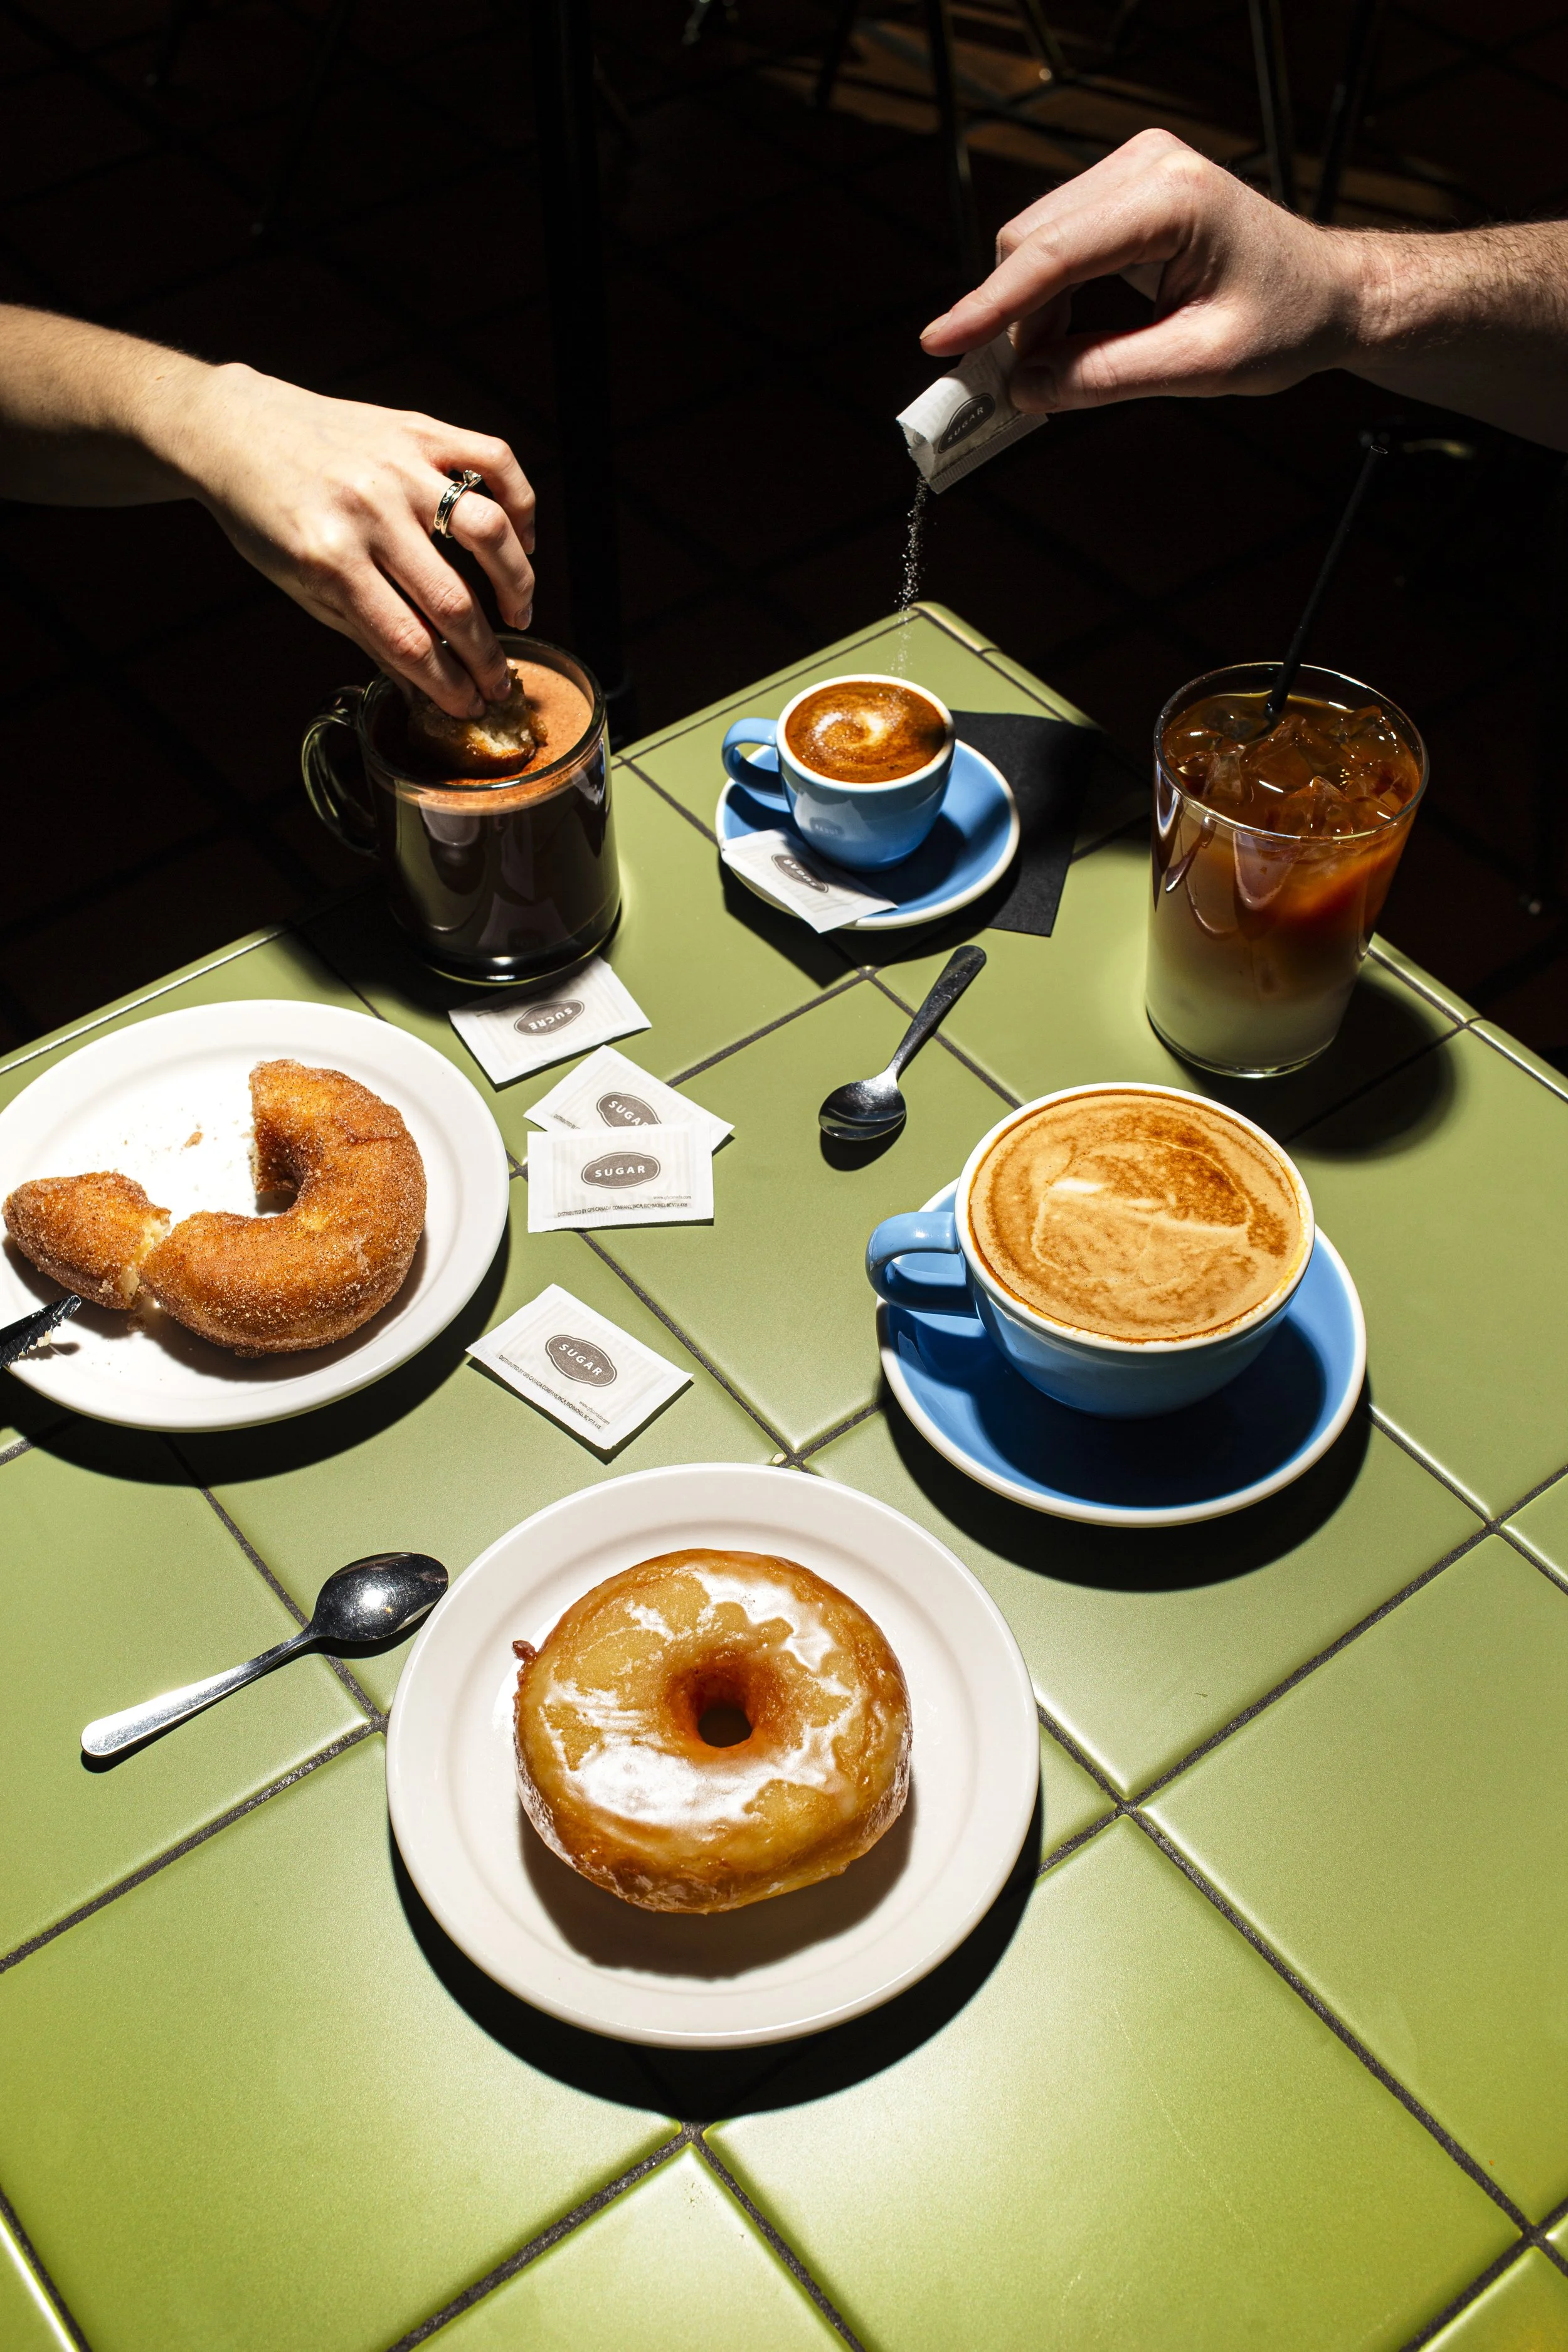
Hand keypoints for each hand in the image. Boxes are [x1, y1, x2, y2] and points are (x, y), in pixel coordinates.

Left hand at [177, 365, 535, 716]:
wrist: (236, 429)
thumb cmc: (263, 514)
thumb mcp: (300, 587)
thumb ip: (366, 632)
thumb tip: (422, 684)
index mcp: (330, 558)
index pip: (409, 641)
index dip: (448, 685)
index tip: (468, 706)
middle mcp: (370, 509)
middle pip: (452, 600)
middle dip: (486, 656)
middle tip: (499, 681)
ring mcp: (399, 465)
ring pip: (490, 529)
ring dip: (517, 582)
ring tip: (518, 612)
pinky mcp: (418, 430)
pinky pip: (495, 461)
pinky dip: (521, 503)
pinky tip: (519, 539)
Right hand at [920, 130, 1365, 414]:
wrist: (1332, 293)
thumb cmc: (1287, 321)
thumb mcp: (1199, 366)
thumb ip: (1106, 377)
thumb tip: (1026, 388)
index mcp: (1173, 200)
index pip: (1054, 252)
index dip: (990, 304)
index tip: (939, 342)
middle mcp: (1147, 167)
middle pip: (1031, 241)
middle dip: (1012, 319)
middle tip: (1012, 392)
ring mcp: (1134, 170)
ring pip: (1036, 243)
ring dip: (1029, 313)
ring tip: (1050, 371)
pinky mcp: (1126, 189)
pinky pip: (1058, 243)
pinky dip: (1048, 297)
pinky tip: (1062, 340)